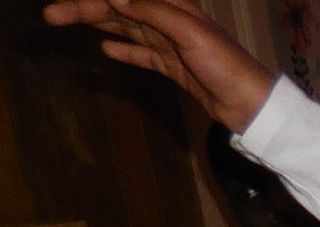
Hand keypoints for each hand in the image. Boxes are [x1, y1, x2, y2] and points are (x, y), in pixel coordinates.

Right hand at [42, 0, 274, 132]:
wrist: (253, 107)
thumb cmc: (226, 66)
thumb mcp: (189, 33)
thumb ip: (152, 11)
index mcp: (174, 5)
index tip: (68, 1)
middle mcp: (171, 20)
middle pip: (120, 10)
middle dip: (85, 9)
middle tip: (49, 15)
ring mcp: (173, 45)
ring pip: (127, 30)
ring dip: (97, 25)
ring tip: (65, 22)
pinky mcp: (177, 68)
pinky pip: (144, 55)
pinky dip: (125, 51)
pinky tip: (105, 50)